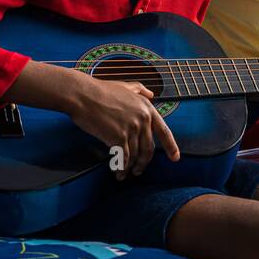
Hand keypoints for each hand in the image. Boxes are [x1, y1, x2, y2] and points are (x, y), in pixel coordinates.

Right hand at [61, 73, 180, 178]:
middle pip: (149, 148)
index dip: (171, 146)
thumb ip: (139, 90)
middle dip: (144, 163)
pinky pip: (123, 158)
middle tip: (139, 170)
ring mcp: (131, 128)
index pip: (164, 131)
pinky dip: (121, 168)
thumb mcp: (125, 86)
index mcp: (146, 107)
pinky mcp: (118, 137)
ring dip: (130, 167)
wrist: (83, 95)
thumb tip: (151, 94)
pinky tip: (118, 172)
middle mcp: (142, 119)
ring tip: (125, 173)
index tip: (175, 158)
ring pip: (135, 155)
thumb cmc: (100, 90)